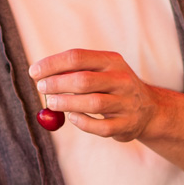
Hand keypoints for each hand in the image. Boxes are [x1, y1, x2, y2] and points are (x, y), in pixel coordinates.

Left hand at [29, 49, 157, 141]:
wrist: (149, 109)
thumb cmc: (112, 87)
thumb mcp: (100, 71)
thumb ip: (74, 71)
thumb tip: (39, 76)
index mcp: (112, 61)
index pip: (78, 57)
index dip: (52, 64)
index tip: (34, 72)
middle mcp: (121, 80)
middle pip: (84, 80)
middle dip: (57, 84)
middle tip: (41, 88)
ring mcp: (126, 103)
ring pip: (93, 104)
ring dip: (67, 103)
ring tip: (50, 103)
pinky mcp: (126, 125)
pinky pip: (101, 127)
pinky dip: (83, 123)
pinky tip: (72, 117)